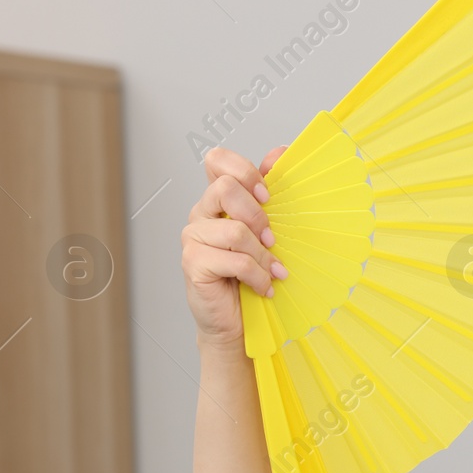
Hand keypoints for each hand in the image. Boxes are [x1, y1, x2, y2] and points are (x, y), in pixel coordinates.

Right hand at [181, 144, 288, 348]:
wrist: (238, 320)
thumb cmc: (251, 274)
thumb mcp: (265, 231)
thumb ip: (268, 192)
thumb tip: (279, 152)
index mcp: (217, 201)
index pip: (217, 161)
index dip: (244, 171)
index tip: (267, 195)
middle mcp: (201, 215)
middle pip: (225, 188)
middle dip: (257, 214)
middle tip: (272, 240)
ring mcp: (193, 238)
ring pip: (234, 230)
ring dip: (262, 255)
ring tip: (273, 271)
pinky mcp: (193, 263)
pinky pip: (233, 260)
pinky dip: (257, 275)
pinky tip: (264, 285)